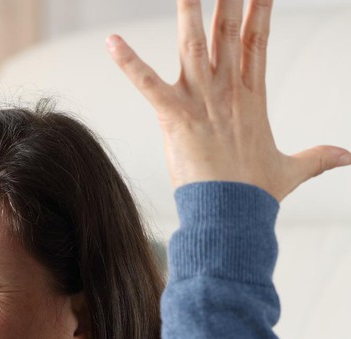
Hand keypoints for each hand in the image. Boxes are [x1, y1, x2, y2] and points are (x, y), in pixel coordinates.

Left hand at [107, 0, 349, 200]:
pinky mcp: (174, 117)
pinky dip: (129, 63)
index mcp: (250, 98)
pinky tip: (112, 42)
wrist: (232, 216)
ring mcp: (200, 102)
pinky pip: (147, 84)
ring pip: (192, 46)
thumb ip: (317, 158)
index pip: (257, 42)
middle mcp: (226, 92)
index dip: (259, 10)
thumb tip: (349, 157)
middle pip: (228, 33)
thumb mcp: (292, 170)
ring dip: (188, 14)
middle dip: (227, 1)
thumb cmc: (256, 195)